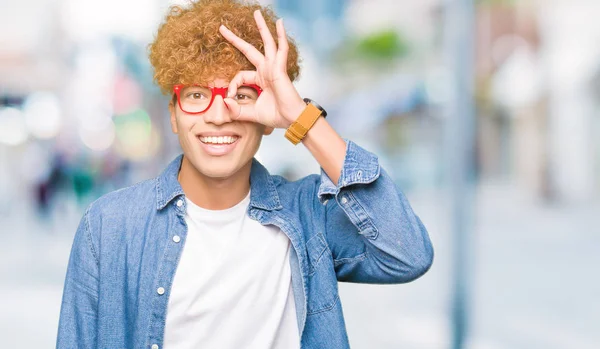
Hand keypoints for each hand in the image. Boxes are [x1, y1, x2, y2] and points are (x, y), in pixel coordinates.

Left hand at [219, 10, 305, 128]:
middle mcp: (266, 70)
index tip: (231, 97)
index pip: (240, 75)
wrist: (291, 120)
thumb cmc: (275, 116)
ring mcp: (274, 68)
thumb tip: (223, 101)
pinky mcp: (280, 69)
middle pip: (249, 49)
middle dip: (235, 39)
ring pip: (267, 42)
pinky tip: (280, 23)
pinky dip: (281, 35)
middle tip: (222, 27)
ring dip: (261, 27)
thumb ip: (236, 110)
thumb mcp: (250, 113)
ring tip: (256, 13)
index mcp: (260, 79)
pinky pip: (281, 49)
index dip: (232, 85)